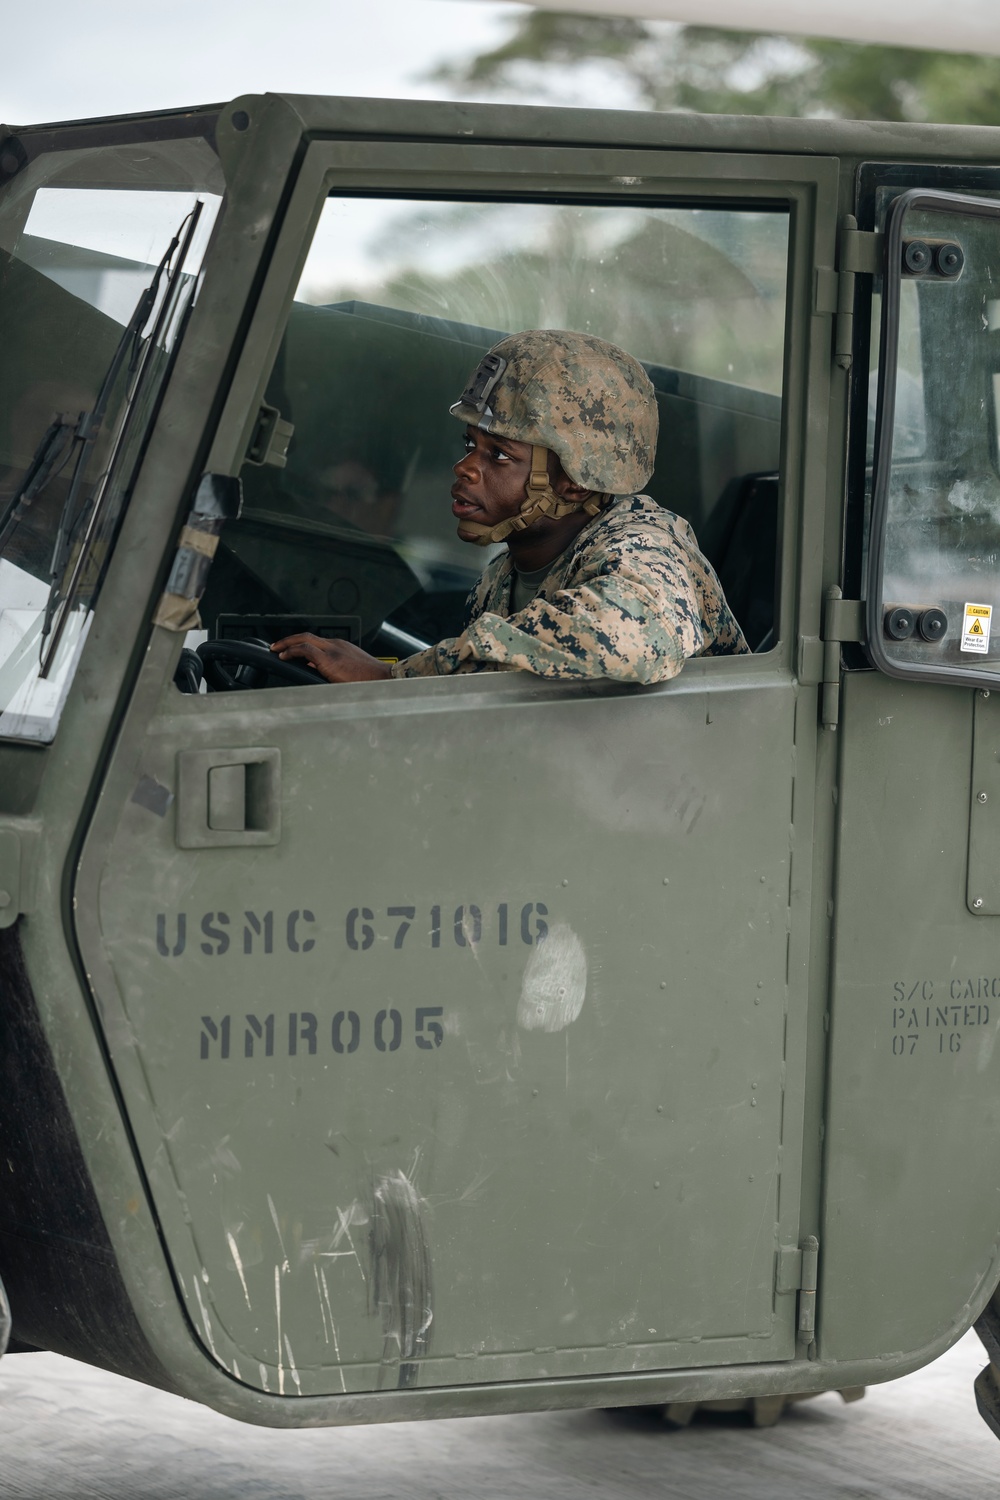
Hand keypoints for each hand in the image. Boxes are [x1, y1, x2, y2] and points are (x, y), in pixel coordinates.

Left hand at [270, 634, 391, 682]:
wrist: (382, 679)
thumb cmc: (370, 680)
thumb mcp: (349, 672)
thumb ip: (332, 669)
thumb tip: (315, 670)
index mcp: (341, 647)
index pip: (316, 642)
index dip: (300, 644)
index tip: (291, 651)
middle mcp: (335, 644)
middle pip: (306, 636)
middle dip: (289, 640)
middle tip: (276, 646)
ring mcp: (332, 650)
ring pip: (303, 639)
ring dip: (286, 643)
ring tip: (275, 649)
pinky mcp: (329, 658)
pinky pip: (304, 650)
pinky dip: (291, 651)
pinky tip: (283, 656)